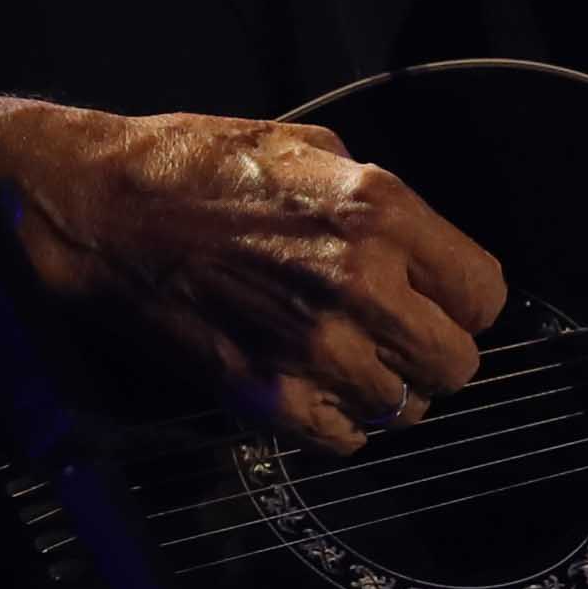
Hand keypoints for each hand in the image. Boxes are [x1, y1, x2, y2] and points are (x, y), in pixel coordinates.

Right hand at [0, 96, 511, 453]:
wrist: (101, 208)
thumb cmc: (198, 165)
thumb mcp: (308, 148)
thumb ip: (379, 203)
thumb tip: (421, 251)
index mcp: (379, 213)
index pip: (485, 293)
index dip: (463, 298)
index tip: (438, 296)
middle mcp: (360, 286)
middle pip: (458, 364)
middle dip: (434, 349)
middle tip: (396, 333)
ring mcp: (314, 350)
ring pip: (406, 410)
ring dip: (384, 387)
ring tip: (345, 355)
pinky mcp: (267, 397)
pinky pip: (346, 440)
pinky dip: (338, 420)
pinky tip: (311, 381)